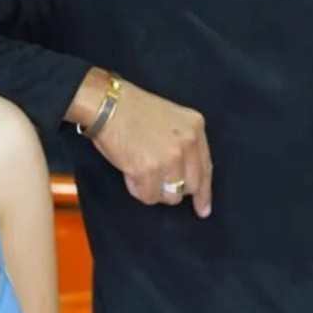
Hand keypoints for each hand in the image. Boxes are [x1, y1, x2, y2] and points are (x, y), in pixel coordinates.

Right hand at [92, 79, 211, 216]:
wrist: (105, 103)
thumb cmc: (131, 109)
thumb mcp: (170, 117)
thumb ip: (183, 143)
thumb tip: (184, 177)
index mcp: (195, 127)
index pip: (206, 168)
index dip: (204, 192)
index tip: (203, 208)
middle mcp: (187, 143)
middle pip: (191, 186)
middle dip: (174, 190)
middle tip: (156, 184)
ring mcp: (169, 158)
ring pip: (171, 196)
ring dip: (155, 190)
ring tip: (139, 172)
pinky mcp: (149, 170)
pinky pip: (149, 196)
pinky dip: (138, 190)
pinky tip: (130, 174)